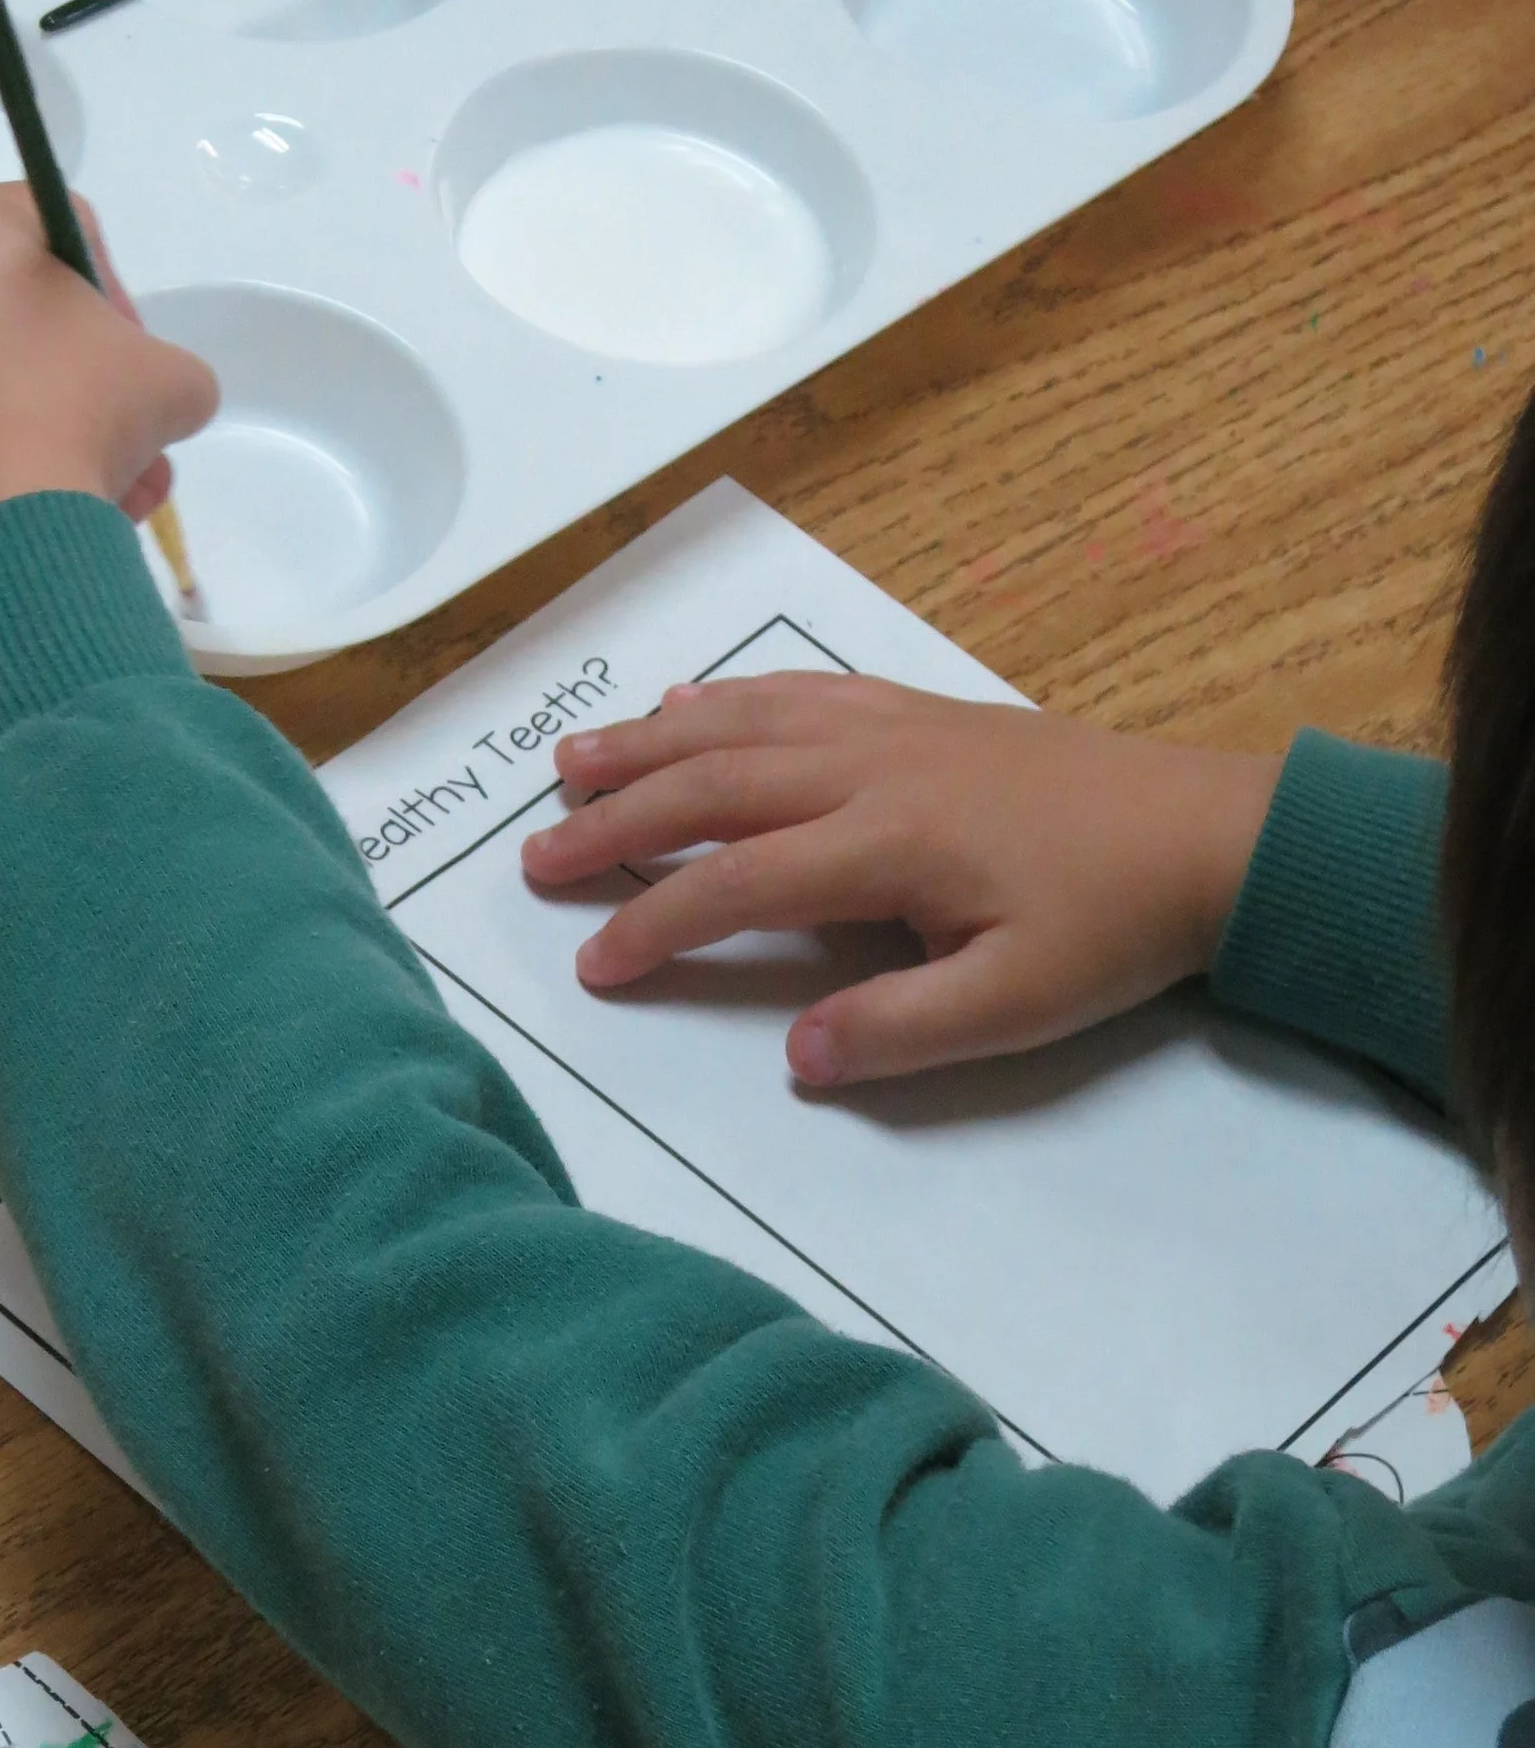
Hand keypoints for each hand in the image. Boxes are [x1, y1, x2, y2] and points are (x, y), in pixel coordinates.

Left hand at [0, 183, 219, 612]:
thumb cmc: (71, 421)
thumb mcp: (171, 382)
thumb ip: (168, 371)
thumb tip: (147, 406)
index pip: (55, 226)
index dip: (114, 288)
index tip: (131, 356)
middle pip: (9, 317)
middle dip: (82, 383)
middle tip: (127, 441)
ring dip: (47, 439)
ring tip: (103, 505)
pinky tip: (31, 527)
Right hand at [521, 672, 1281, 1085]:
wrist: (1212, 835)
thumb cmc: (1115, 927)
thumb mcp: (1019, 1005)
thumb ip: (901, 1030)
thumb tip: (797, 1055)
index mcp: (886, 845)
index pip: (735, 885)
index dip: (654, 925)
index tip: (594, 964)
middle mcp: (870, 769)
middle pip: (712, 786)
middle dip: (615, 819)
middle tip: (535, 854)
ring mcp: (893, 728)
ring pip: (742, 724)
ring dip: (648, 742)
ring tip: (570, 759)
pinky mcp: (920, 712)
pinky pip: (800, 691)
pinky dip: (729, 697)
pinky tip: (686, 703)